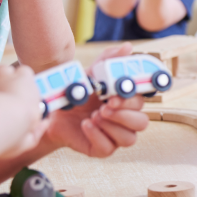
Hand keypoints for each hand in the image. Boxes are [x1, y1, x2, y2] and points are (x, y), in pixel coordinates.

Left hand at [0, 65, 47, 155]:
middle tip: (3, 95)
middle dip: (5, 79)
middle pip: (7, 70)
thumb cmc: (16, 127)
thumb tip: (42, 124)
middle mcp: (7, 76)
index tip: (22, 94)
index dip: (23, 82)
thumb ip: (37, 129)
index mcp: (26, 83)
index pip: (26, 73)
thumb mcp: (30, 136)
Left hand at [43, 43, 148, 157]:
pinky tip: (86, 125)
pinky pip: (109, 147)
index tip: (120, 91)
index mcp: (127, 101)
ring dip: (113, 126)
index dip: (137, 97)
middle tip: (105, 106)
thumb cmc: (77, 94)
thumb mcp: (91, 74)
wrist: (52, 114)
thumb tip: (127, 47)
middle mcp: (126, 120)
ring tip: (95, 116)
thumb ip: (109, 60)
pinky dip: (98, 135)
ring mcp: (115, 136)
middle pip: (142, 122)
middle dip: (124, 113)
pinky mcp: (102, 149)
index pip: (144, 101)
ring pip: (130, 138)